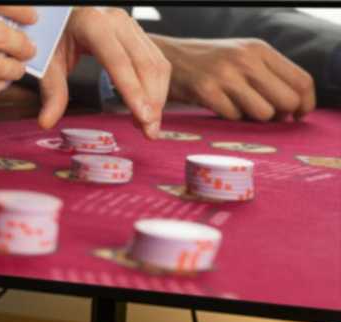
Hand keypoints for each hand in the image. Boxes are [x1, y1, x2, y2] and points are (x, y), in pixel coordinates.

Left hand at [40, 7, 169, 138]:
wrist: (63, 13)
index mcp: (94, 25)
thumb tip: (47, 122)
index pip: (119, 63)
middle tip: (150, 131)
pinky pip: (155, 60)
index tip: (143, 117)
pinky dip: (155, 86)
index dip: (133, 91)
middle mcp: (118, 22)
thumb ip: (51, 92)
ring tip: (148, 125)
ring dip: (157, 96)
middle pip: (145, 64)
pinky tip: (147, 107)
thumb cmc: (54, 34)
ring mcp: (131, 26)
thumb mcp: (48, 61)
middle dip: (151, 100)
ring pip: (156, 62)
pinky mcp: (137, 33)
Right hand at [151, 36, 314, 121]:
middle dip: (281, 115)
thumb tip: (290, 109)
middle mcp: (246, 59)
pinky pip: (233, 117)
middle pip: (286, 100)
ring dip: (254, 119)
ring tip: (241, 111)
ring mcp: (226, 75)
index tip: (298, 115)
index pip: (301, 81)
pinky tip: (220, 108)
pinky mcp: (206, 91)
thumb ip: (267, 76)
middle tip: (269, 118)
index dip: (305, 103)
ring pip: (263, 112)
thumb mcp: (242, 58)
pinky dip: (229, 118)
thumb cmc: (209, 64)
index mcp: (260, 50)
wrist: (168, 58)